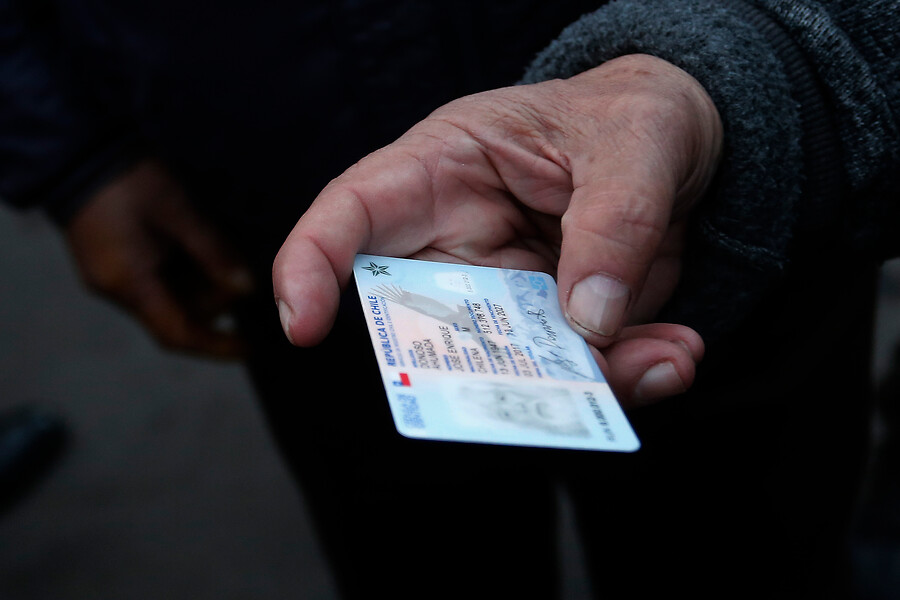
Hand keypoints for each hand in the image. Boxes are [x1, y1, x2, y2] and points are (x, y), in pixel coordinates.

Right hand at [66, 159, 253, 358]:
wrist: (78, 152)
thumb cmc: (130, 182)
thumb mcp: (179, 214)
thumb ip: (213, 254)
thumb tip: (246, 289)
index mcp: (130, 283)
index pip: (177, 333)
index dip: (216, 345)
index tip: (248, 349)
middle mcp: (117, 290)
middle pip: (175, 316)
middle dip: (212, 302)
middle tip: (238, 273)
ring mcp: (111, 279)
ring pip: (167, 301)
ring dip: (199, 288)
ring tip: (222, 259)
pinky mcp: (112, 265)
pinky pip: (155, 285)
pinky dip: (182, 276)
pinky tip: (199, 254)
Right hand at [273, 55, 720, 406]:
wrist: (686, 150)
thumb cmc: (633, 118)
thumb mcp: (636, 142)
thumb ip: (616, 220)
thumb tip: (588, 319)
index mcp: (444, 167)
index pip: (352, 212)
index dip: (312, 263)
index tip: (303, 324)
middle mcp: (459, 241)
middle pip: (423, 320)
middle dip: (470, 368)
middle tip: (542, 392)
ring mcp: (505, 292)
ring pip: (505, 366)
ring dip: (579, 382)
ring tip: (658, 359)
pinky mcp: (552, 327)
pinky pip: (571, 374)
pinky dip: (626, 378)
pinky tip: (673, 354)